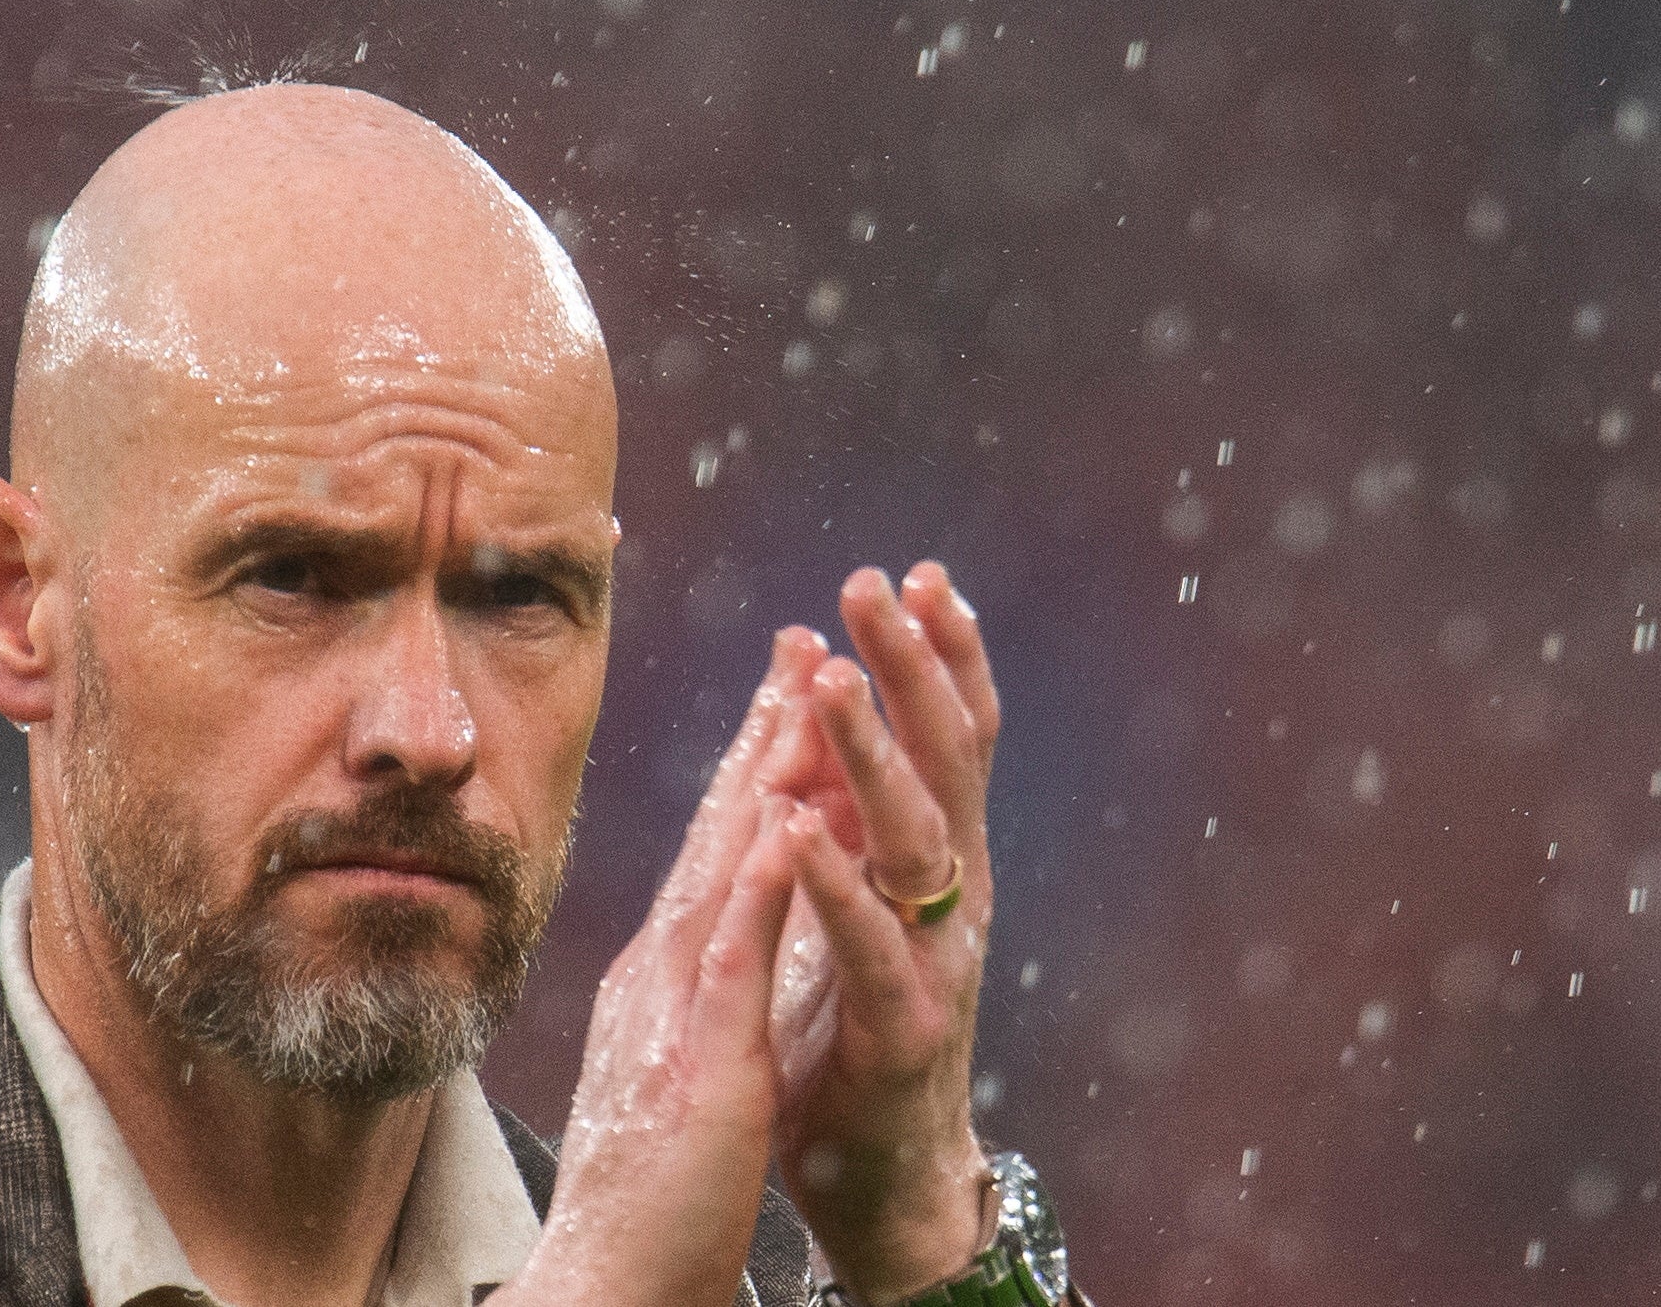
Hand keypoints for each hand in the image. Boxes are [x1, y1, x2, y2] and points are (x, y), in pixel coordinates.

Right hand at [494, 631, 824, 1306]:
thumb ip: (693, 986)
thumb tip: (711, 933)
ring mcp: (676, 1002)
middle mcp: (665, 964)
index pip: (721, 845)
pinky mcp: (699, 1057)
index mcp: (669, 968)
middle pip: (723, 829)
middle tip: (804, 638)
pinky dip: (761, 882)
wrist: (606, 1277)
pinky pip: (734, 955)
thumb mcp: (680, 1057)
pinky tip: (788, 820)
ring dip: (768, 771)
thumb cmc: (651, 1183)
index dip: (757, 760)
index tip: (792, 685)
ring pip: (728, 865)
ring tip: (805, 685)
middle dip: (767, 729)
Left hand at [762, 561, 999, 1302]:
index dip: (941, 657)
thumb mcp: (861, 903)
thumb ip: (854, 819)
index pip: (951, 738)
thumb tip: (827, 710)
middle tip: (877, 583)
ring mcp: (934, 959)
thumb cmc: (859, 1029)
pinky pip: (869, 946)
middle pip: (945, 759)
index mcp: (939, 861)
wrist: (884, 1179)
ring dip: (873, 750)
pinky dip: (834, 883)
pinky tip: (800, 827)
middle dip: (911, 666)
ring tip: (834, 679)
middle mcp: (952, 895)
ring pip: (913, 836)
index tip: (916, 574)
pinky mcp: (901, 1030)